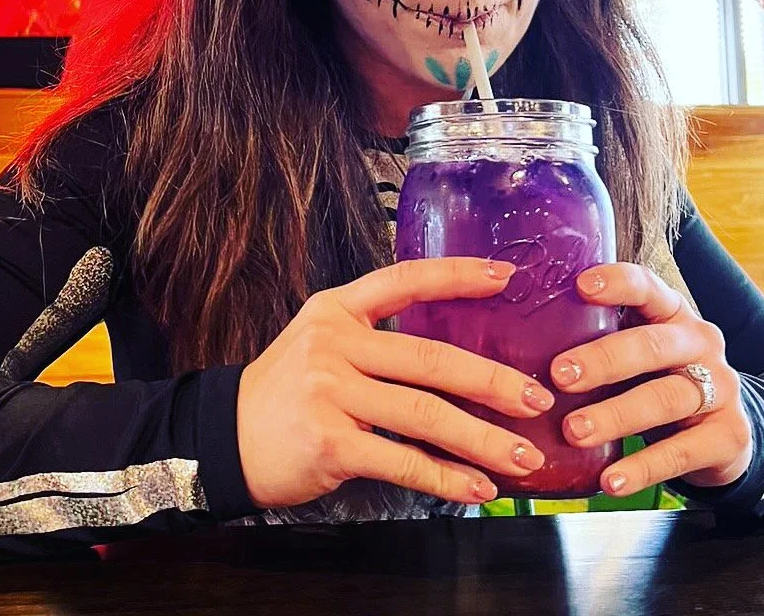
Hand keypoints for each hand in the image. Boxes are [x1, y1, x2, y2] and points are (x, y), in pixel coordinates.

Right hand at [236, 257, 555, 509]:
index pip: (403, 280)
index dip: (457, 276)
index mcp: (336, 308)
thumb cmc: (287, 391)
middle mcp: (333, 343)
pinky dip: (446, 478)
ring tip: (522, 455)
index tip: (505, 278)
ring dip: (481, 438)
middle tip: (536, 398)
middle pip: (429, 358)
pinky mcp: (329, 441)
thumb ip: (375, 339)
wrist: (228, 437)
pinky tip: (477, 487)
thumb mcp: (322, 343)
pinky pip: (402, 461)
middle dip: (492, 381)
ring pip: (424, 414)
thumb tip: (456, 358)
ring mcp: (329, 392)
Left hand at [551, 262, 752, 496]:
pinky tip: (610, 480)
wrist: (721, 430)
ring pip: (665, 398)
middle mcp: (698, 342)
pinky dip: (643, 468)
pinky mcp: (729, 436)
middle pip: (652, 345)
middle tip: (558, 375)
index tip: (580, 287)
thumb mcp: (631, 346)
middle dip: (603, 360)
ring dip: (615, 416)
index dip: (617, 283)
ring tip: (572, 431)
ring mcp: (720, 388)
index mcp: (671, 311)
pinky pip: (683, 452)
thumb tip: (509, 335)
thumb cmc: (652, 376)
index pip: (647, 287)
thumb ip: (591, 333)